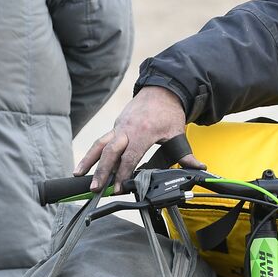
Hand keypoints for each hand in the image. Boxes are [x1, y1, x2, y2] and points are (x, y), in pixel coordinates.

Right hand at [74, 87, 203, 189]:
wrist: (161, 89)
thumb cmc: (168, 111)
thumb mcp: (178, 132)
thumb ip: (185, 153)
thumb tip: (199, 169)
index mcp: (142, 132)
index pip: (129, 157)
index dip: (122, 173)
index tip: (118, 188)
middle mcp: (126, 129)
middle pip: (110, 151)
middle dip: (102, 171)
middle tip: (95, 188)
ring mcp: (119, 126)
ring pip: (99, 144)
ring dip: (88, 160)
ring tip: (78, 175)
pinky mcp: (116, 125)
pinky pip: (102, 140)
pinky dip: (92, 152)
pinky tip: (85, 164)